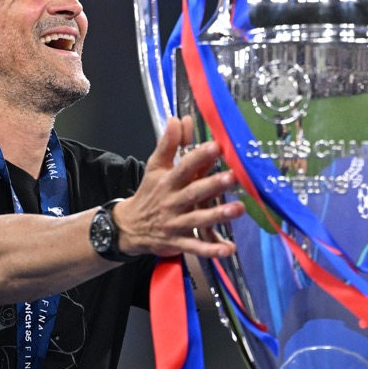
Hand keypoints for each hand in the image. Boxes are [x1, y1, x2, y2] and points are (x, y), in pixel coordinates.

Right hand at [113, 116, 244, 258]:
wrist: (129, 227)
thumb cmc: (149, 193)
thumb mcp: (155, 167)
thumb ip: (169, 144)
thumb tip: (178, 118)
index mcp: (168, 182)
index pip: (183, 167)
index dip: (198, 157)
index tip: (215, 146)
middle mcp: (172, 202)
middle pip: (193, 193)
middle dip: (212, 185)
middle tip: (232, 177)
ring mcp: (175, 224)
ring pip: (198, 220)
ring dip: (217, 216)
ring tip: (238, 209)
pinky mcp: (178, 242)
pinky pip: (196, 247)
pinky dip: (212, 250)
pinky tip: (229, 249)